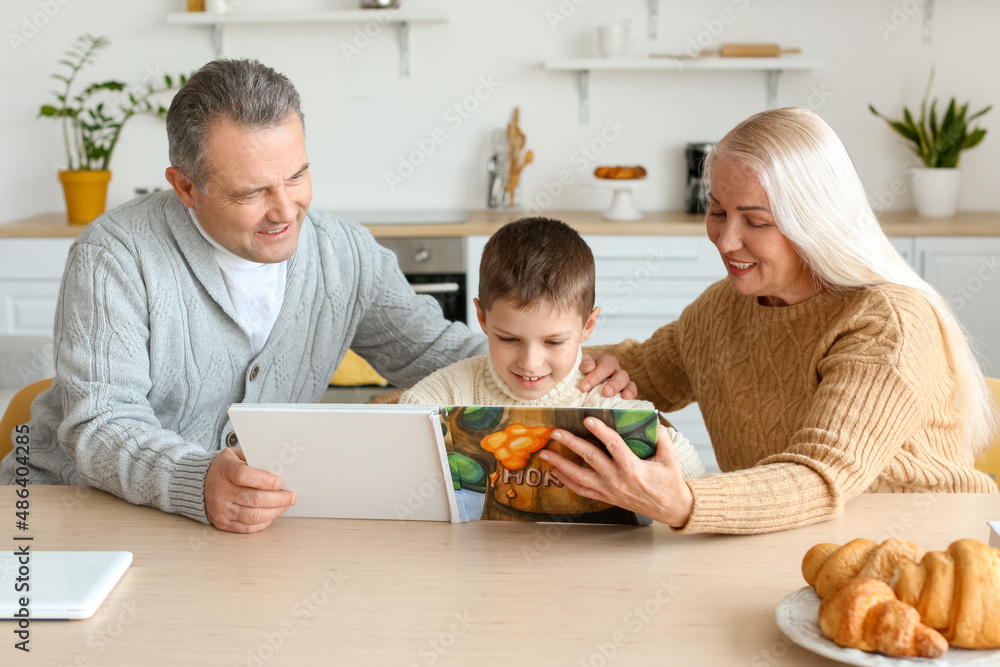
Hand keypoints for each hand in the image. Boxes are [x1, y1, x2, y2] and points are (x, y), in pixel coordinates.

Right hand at [204, 446, 296, 532]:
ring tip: (285, 505)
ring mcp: (221, 509)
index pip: (244, 476)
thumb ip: (254, 459)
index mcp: (224, 470)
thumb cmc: (225, 468)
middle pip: (254, 499)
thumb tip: (279, 467)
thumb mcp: (236, 455)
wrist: (200, 483)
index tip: (280, 482)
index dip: (265, 480)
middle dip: (278, 499)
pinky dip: (264, 522)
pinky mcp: (222, 522)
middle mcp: (220, 491)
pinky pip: (247, 527)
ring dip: (274, 511)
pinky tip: (272, 514)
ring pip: (253, 516)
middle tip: (291, 496)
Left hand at [538, 418, 692, 527]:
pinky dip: (566, 481)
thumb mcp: (671, 457)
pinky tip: (555, 471)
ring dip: (560, 464)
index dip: (600, 431)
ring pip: (579, 477)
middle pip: (590, 458)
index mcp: (634, 469)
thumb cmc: (670, 481)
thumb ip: (661, 436)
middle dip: (571, 444)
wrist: (670, 508)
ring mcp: (609, 491)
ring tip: (545, 453)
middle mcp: (618, 480)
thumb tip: (651, 417)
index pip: (614, 446)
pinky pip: (581, 490)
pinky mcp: (606, 498)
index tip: (587, 419)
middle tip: (555, 432)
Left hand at [579, 353, 636, 399]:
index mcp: (603, 361)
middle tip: (605, 393)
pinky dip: (631, 394)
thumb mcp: (576, 364)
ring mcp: (620, 382)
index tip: (584, 388)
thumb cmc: (576, 375)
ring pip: (627, 382)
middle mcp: (614, 370)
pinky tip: (626, 400)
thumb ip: (582, 362)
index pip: (605, 365)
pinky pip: (632, 391)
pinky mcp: (623, 392)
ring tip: (622, 397)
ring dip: (624, 390)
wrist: (574, 387)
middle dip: (613, 384)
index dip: (596, 376)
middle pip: (620, 374)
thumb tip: (590, 367)